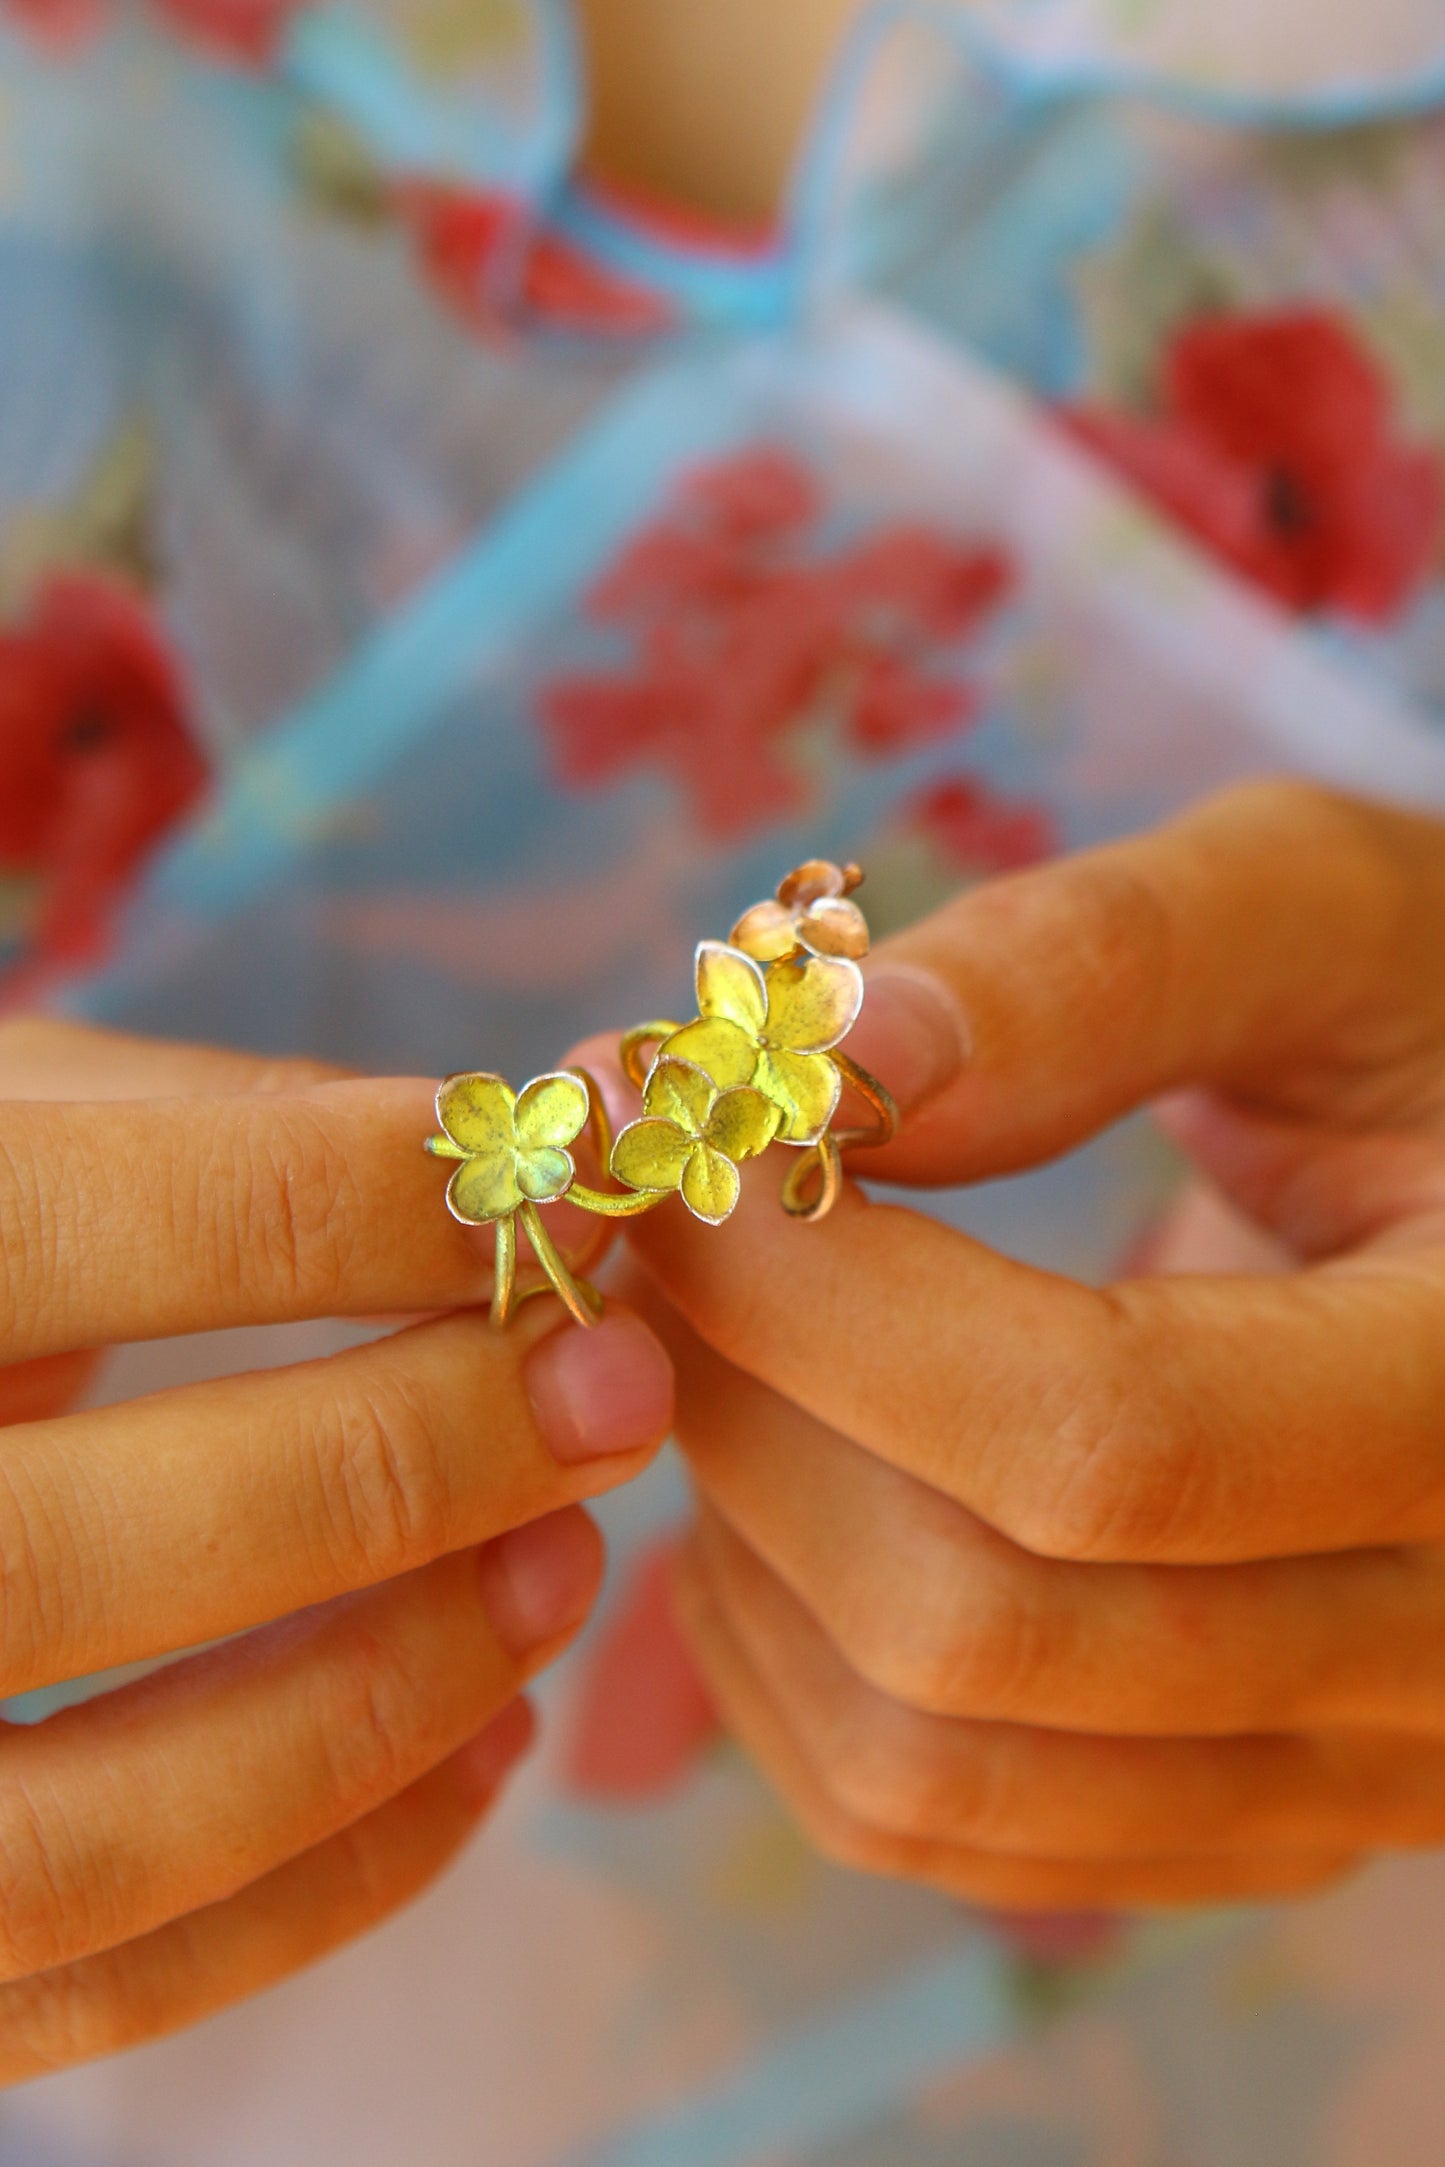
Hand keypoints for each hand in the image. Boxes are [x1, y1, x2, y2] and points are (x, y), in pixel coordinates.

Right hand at [0, 1020, 673, 2076]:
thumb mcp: (18, 1133)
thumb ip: (220, 1131)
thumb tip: (495, 1175)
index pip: (79, 1239)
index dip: (346, 1203)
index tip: (555, 1181)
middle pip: (91, 1556)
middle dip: (404, 1460)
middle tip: (613, 1384)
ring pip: (113, 1826)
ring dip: (395, 1687)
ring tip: (567, 1557)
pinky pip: (127, 1978)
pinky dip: (349, 1869)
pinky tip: (497, 1735)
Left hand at [606, 781, 1444, 1909]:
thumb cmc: (1420, 1028)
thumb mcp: (1317, 915)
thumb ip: (1092, 967)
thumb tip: (818, 1060)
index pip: (1104, 1437)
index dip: (828, 1300)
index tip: (685, 1149)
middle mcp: (1442, 1646)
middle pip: (977, 1625)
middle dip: (749, 1404)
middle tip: (665, 1230)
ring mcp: (1342, 1773)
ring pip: (922, 1760)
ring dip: (744, 1538)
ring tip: (721, 1340)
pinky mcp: (1239, 1821)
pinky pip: (930, 1825)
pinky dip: (781, 1661)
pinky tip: (779, 1480)